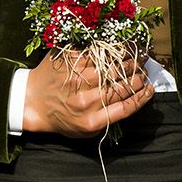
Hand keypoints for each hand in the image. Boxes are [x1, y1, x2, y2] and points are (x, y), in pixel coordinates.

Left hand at [21, 48, 152, 136]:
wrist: (31, 102)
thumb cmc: (61, 118)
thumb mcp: (84, 131)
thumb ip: (107, 120)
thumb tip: (131, 102)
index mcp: (91, 121)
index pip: (126, 107)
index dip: (142, 97)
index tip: (150, 89)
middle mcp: (85, 101)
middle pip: (122, 87)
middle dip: (138, 78)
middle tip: (144, 72)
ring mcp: (76, 80)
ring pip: (111, 68)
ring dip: (127, 62)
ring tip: (137, 58)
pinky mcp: (69, 63)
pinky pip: (95, 54)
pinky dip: (110, 52)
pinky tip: (118, 50)